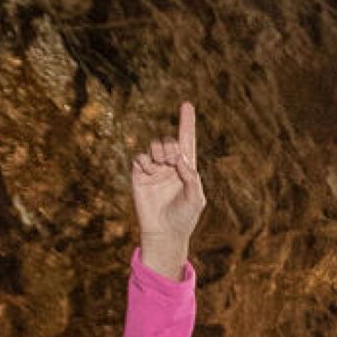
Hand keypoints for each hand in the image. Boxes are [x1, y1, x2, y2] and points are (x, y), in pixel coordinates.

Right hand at [131, 100, 205, 277]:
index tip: (187, 104)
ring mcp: (154, 170)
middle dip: (171, 147)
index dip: (187, 122)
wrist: (164, 232)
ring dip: (159, 152)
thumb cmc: (184, 217)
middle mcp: (170, 166)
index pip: (187, 141)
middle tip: (172, 161)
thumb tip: (180, 159)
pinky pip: (140, 158)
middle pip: (170, 142)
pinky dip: (144, 162)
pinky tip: (148, 172)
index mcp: (187, 168)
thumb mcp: (196, 198)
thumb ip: (192, 177)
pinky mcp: (139, 176)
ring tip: (161, 164)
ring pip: (155, 147)